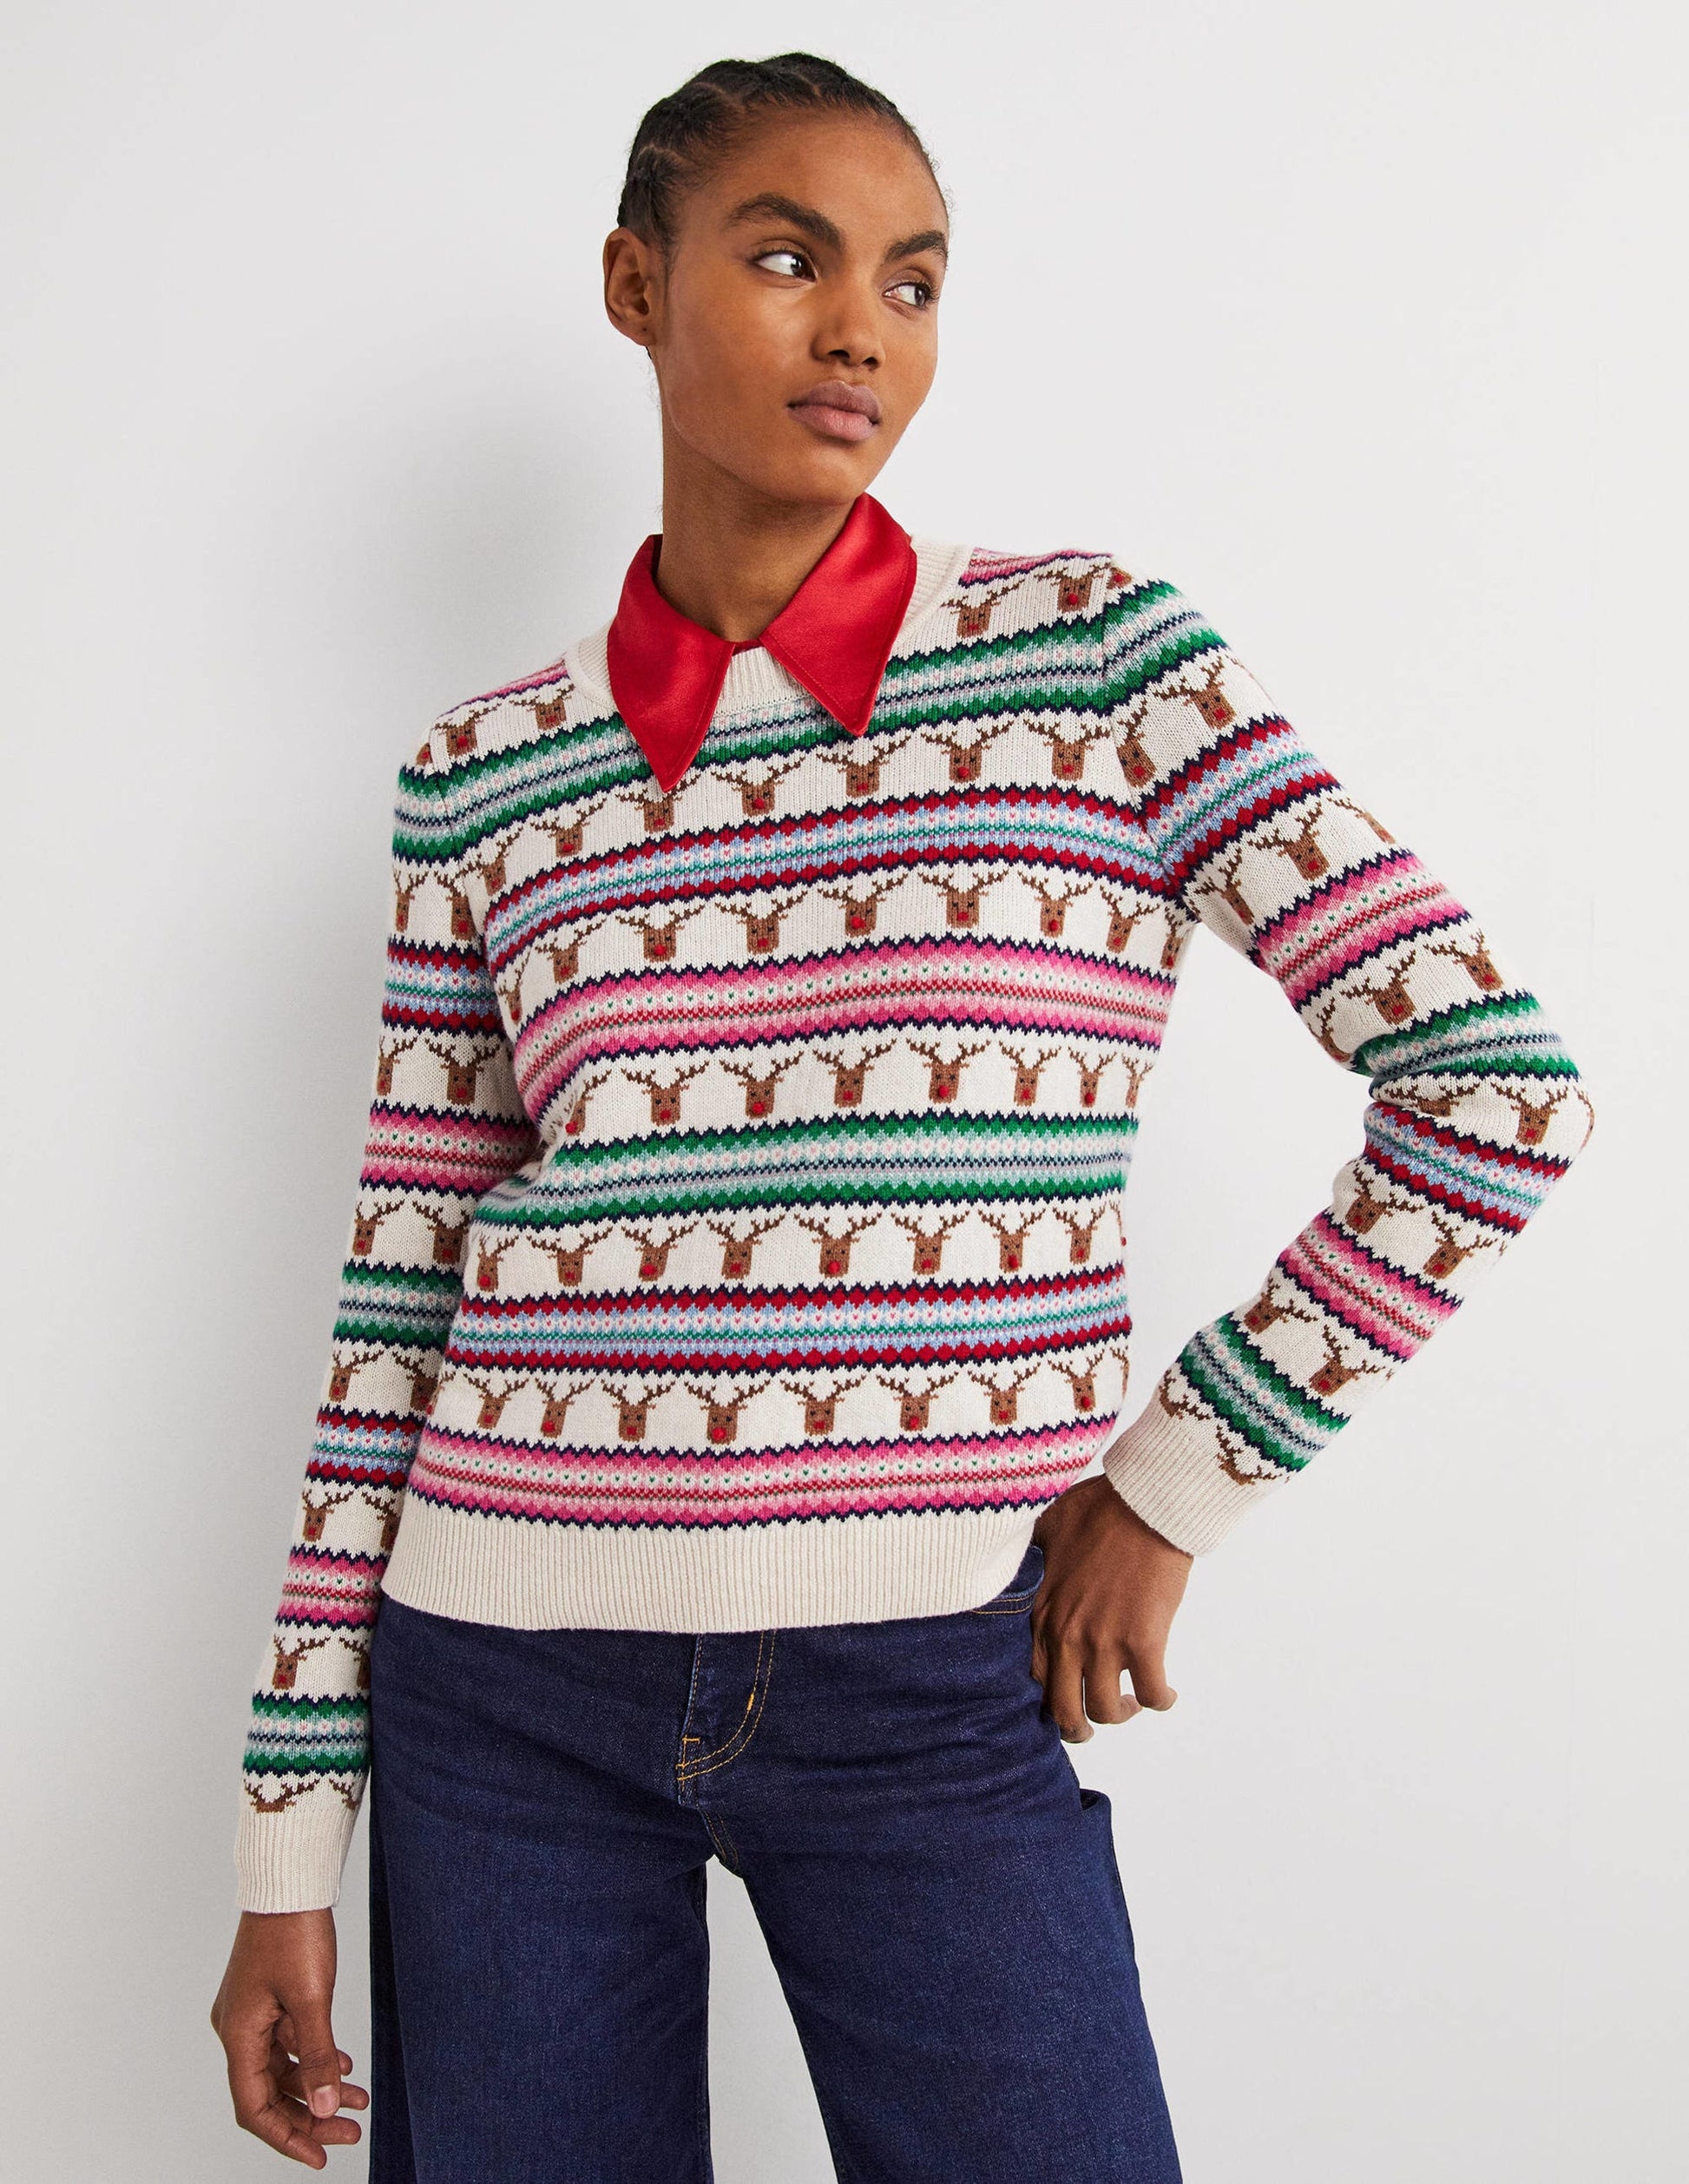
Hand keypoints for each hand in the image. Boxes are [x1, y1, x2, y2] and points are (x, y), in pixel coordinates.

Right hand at [210, 1908, 366, 2166]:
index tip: (320, 2156)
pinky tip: (344, 2062)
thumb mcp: (312, 1999)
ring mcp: (251, 2013)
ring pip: (282, 2067)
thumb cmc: (294, 1932)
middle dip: (309, 2116)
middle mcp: (237, 2029)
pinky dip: (314, 2056)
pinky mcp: (268, 1997)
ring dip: (317, 2085)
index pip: (255, 2108)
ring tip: (358, 2098)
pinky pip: (288, 2041)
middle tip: (350, 2130)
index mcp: (238, 2035)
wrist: (290, 1881)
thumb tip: (323, 2107)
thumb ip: (318, 2056)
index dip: (287, 2137)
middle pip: (269, 2093)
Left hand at [1030, 1473, 1193, 1740]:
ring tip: (1130, 1701)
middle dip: (1076, 1728)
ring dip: (1119, 1713)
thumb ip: (1028, 1554)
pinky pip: (1151, 1693)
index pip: (1031, 1677)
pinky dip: (1160, 1700)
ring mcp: (1105, 1642)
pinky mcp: (1144, 1641)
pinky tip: (1165, 1692)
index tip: (1060, 1697)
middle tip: (1090, 1725)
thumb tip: (1009, 1553)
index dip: (1045, 1697)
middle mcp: (1067, 1635)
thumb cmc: (1098, 1508)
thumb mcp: (1045, 1527)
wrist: (1144, 1503)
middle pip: (1062, 1709)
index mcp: (1043, 1612)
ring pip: (1105, 1711)